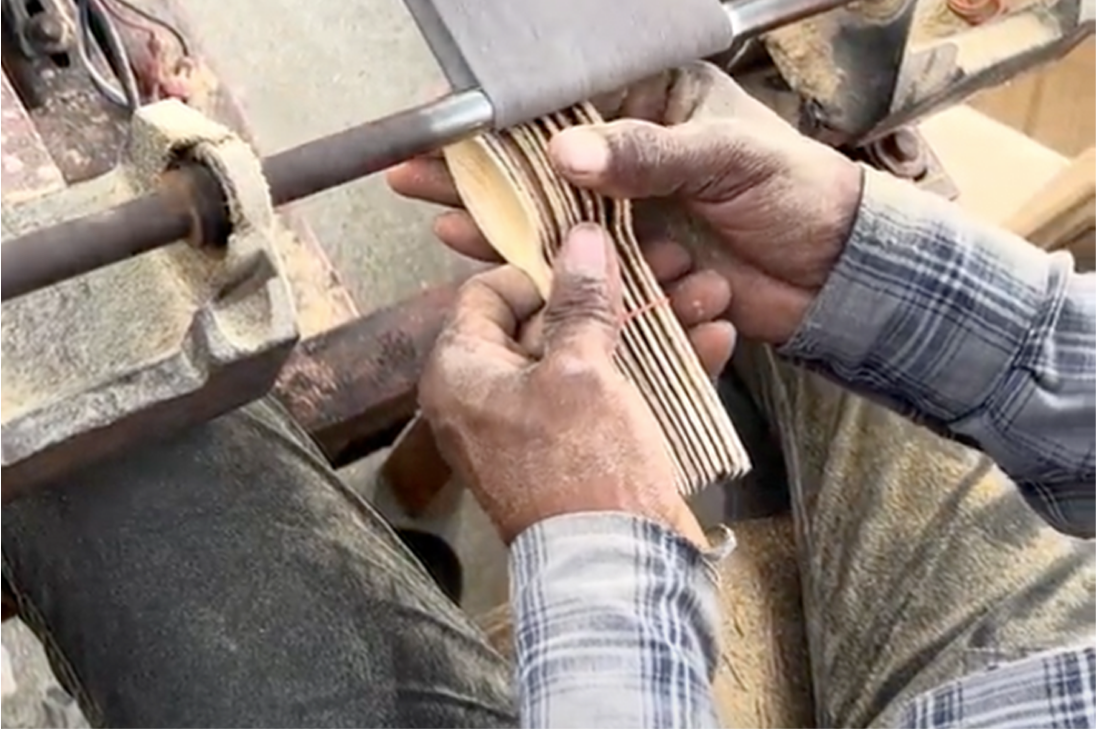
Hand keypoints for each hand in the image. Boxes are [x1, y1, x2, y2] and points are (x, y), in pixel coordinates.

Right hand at [388, 62, 861, 344]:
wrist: (836, 274)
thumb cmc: (797, 192)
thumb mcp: (728, 156)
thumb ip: (650, 154)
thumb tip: (568, 155)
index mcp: (655, 104)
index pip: (568, 103)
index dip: (508, 113)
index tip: (453, 118)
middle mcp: (631, 156)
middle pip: (540, 159)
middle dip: (477, 164)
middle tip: (413, 166)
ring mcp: (625, 213)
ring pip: (544, 210)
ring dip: (486, 211)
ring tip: (426, 208)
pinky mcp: (629, 264)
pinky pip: (567, 258)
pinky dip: (523, 255)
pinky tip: (473, 246)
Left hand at [420, 224, 706, 545]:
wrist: (618, 570)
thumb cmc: (582, 466)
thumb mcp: (581, 371)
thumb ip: (580, 302)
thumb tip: (581, 238)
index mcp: (461, 373)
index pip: (489, 294)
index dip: (540, 268)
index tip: (590, 255)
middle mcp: (489, 396)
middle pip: (546, 323)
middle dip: (607, 294)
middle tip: (662, 263)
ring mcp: (538, 425)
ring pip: (590, 357)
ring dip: (646, 326)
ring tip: (702, 292)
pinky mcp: (582, 449)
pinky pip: (613, 395)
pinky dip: (656, 370)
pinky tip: (709, 339)